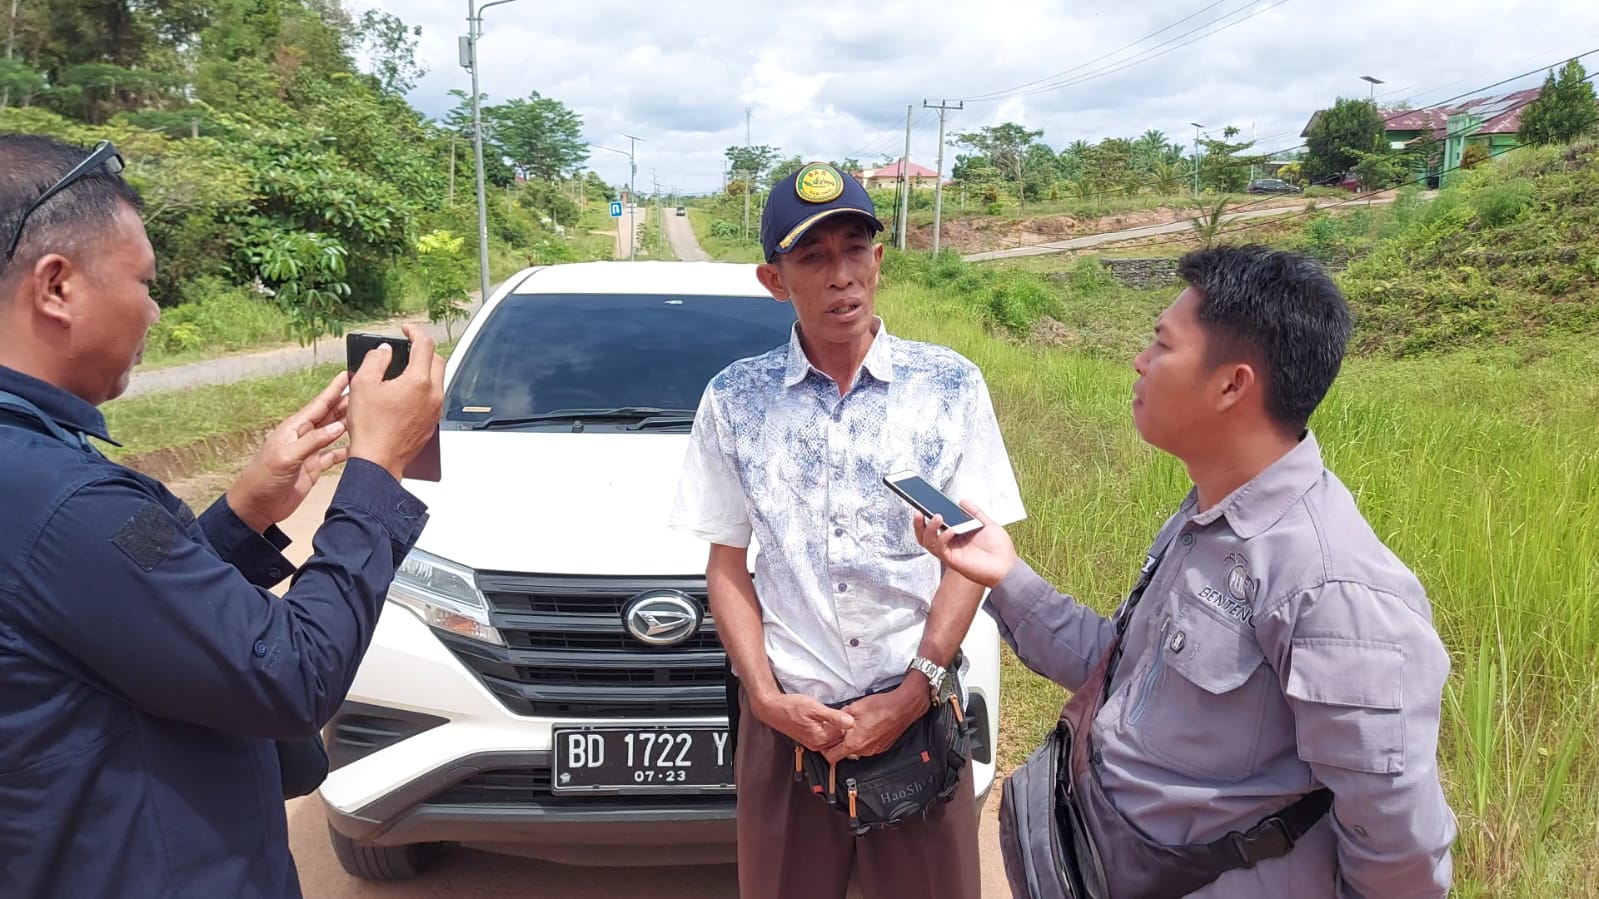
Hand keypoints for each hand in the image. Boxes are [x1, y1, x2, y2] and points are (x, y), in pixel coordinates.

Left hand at [227, 371, 351, 531]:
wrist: (256, 506)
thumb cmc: (263, 479)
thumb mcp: (287, 456)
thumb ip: (312, 441)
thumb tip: (337, 427)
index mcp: (294, 428)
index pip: (318, 405)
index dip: (334, 390)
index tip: (347, 375)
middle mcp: (303, 437)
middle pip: (329, 416)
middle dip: (346, 403)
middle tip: (366, 391)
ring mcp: (309, 452)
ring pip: (333, 433)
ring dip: (348, 424)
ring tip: (366, 414)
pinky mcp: (314, 468)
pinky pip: (334, 455)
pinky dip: (346, 450)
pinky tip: (358, 446)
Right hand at [346, 324, 445, 481]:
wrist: (379, 462)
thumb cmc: (370, 428)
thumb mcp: (362, 385)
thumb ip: (375, 360)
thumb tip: (383, 350)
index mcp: (419, 381)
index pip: (425, 345)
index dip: (415, 331)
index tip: (406, 329)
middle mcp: (433, 394)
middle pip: (438, 360)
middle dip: (424, 349)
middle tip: (407, 348)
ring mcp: (435, 410)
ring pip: (438, 380)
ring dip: (425, 369)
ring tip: (403, 370)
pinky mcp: (432, 422)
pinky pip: (433, 397)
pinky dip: (423, 387)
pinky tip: (405, 392)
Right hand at [752, 693, 855, 753]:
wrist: (773, 709)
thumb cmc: (791, 707)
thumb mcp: (815, 708)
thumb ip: (834, 717)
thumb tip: (851, 723)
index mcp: (820, 738)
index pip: (845, 734)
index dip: (846, 721)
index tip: (842, 711)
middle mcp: (817, 745)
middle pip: (840, 738)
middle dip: (841, 725)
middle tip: (835, 711)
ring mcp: (814, 744)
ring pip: (833, 737)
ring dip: (835, 727)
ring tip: (827, 713)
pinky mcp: (811, 740)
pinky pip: (826, 736)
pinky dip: (828, 728)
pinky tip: (823, 718)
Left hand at [823, 683, 926, 763]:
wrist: (903, 707)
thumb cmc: (881, 707)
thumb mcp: (853, 708)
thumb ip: (839, 718)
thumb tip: (832, 722)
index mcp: (854, 743)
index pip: (832, 757)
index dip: (825, 750)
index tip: (825, 742)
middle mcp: (865, 750)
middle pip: (845, 753)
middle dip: (840, 743)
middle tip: (841, 729)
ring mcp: (875, 750)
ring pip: (857, 749)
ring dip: (854, 740)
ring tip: (857, 725)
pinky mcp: (883, 747)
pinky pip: (869, 746)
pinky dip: (865, 739)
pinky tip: (868, 726)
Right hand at [913, 501, 1017, 588]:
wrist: (1008, 567)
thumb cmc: (1000, 550)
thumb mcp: (987, 524)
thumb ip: (975, 513)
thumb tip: (962, 501)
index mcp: (957, 535)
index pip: (936, 525)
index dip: (927, 516)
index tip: (923, 503)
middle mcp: (951, 544)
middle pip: (925, 535)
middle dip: (919, 524)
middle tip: (919, 511)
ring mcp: (951, 553)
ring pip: (928, 542)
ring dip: (929, 528)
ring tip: (937, 516)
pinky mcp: (953, 561)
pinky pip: (940, 549)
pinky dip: (942, 538)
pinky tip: (950, 531)